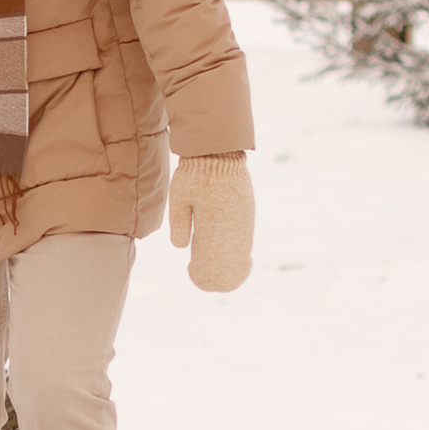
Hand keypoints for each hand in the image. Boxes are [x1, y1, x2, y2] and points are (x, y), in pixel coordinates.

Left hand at [167, 156, 252, 291]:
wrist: (219, 151)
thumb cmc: (195, 174)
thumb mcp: (180, 196)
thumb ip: (180, 222)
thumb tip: (181, 247)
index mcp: (216, 223)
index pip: (213, 256)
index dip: (205, 269)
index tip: (194, 273)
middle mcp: (234, 224)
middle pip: (229, 258)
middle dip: (218, 271)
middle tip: (203, 277)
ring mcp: (244, 219)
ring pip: (240, 250)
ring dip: (229, 262)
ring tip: (216, 270)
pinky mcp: (248, 212)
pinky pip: (245, 239)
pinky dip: (237, 251)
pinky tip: (231, 256)